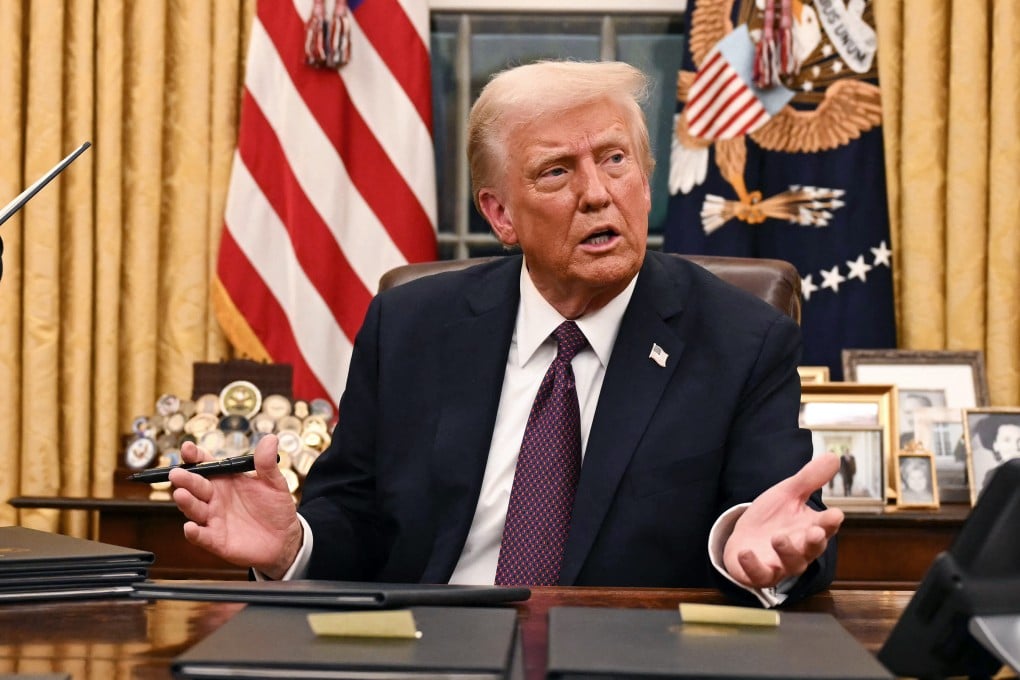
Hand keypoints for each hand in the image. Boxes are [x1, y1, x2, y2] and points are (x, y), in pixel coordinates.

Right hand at [170, 434, 302, 578]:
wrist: (284, 539)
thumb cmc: (275, 508)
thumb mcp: (274, 483)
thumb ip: (267, 463)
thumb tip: (270, 439)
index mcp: (226, 480)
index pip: (206, 464)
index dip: (195, 456)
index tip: (187, 448)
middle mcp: (215, 498)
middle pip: (196, 486)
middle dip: (185, 479)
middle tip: (177, 473)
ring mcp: (214, 519)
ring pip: (194, 509)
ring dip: (186, 502)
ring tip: (181, 494)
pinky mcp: (216, 540)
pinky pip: (202, 536)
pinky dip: (194, 533)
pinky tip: (190, 528)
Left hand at [723, 454, 843, 588]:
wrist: (745, 537)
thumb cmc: (773, 517)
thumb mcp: (788, 493)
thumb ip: (809, 479)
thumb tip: (833, 457)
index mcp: (811, 528)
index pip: (826, 526)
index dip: (830, 522)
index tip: (835, 514)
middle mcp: (800, 550)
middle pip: (812, 549)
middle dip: (814, 541)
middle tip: (815, 532)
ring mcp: (781, 564)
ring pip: (790, 564)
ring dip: (786, 551)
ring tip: (778, 537)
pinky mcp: (760, 574)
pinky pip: (759, 575)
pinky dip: (753, 566)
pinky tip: (745, 553)